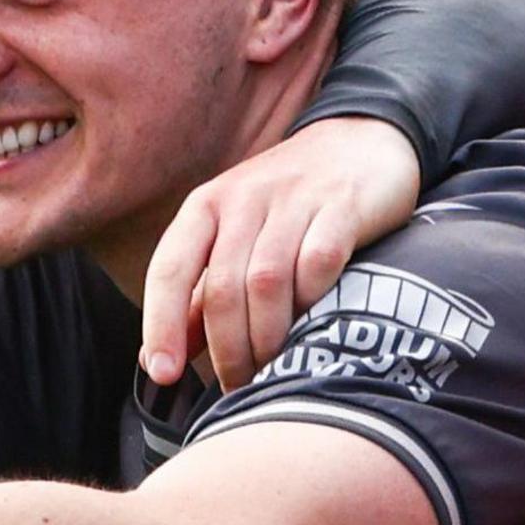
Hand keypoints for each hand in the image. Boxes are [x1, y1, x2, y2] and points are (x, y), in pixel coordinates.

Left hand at [140, 116, 420, 392]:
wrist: (362, 139)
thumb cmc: (288, 203)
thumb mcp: (234, 236)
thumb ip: (200, 295)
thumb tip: (163, 358)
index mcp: (205, 209)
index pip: (169, 270)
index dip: (162, 325)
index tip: (165, 374)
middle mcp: (243, 200)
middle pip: (221, 288)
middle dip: (226, 348)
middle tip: (238, 386)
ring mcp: (294, 200)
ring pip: (266, 281)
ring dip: (267, 337)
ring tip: (272, 369)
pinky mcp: (343, 206)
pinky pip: (319, 262)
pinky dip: (312, 299)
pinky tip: (314, 323)